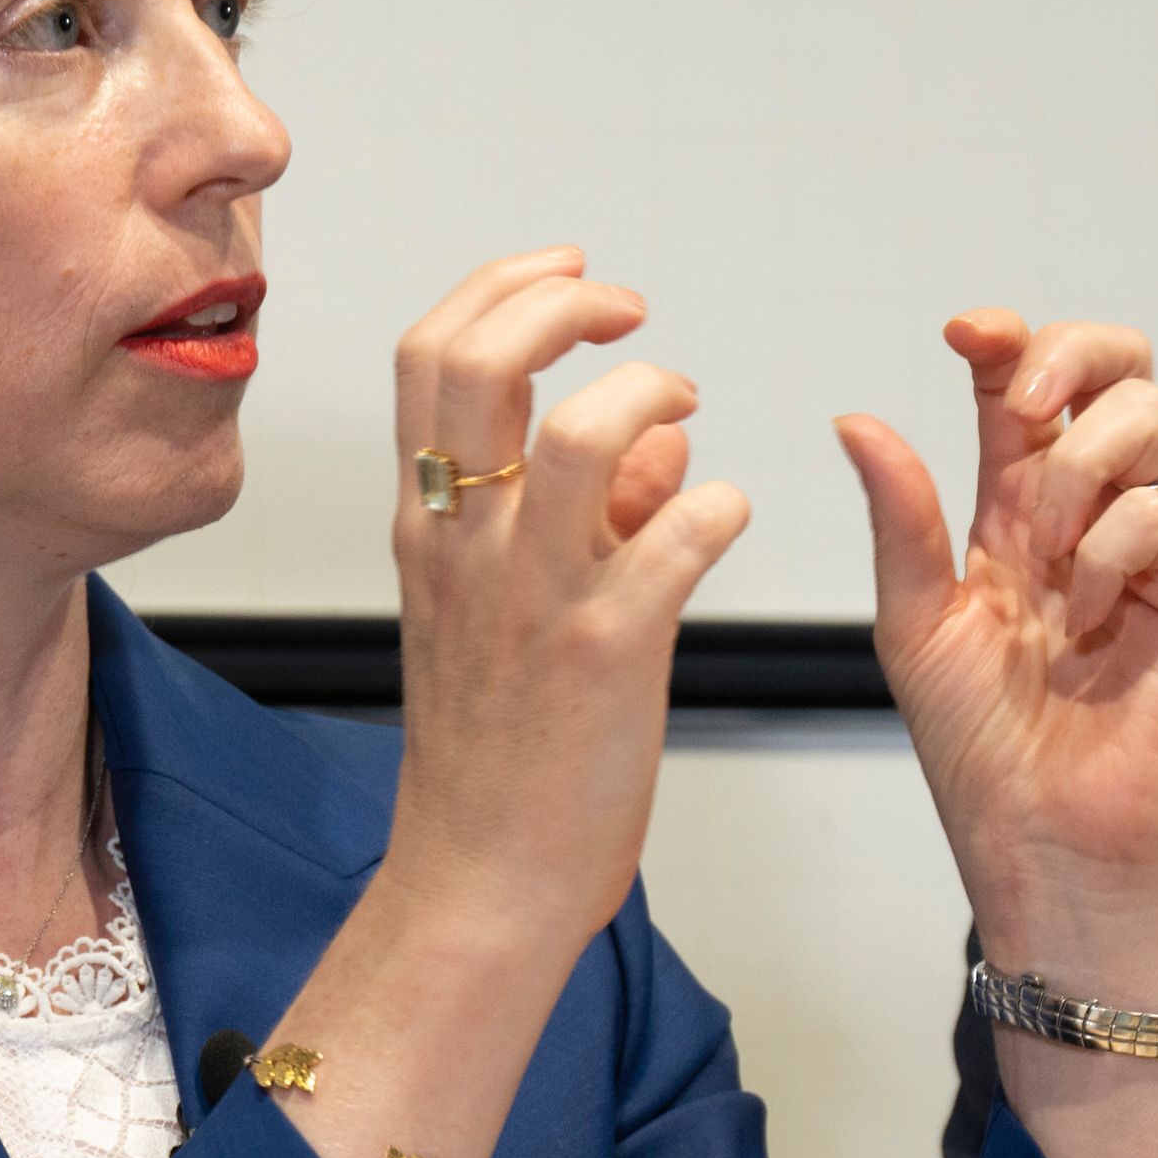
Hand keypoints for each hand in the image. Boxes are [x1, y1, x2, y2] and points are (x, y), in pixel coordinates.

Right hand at [257, 246, 748, 1157]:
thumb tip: (659, 446)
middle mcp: (464, 546)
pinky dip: (717, 507)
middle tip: (628, 312)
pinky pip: (675, 538)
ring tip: (684, 406)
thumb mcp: (504, 616)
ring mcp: (529, 598)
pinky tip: (728, 520)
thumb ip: (581, 516)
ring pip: (576, 434)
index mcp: (429, 526)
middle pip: (480, 362)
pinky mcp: (602, 654)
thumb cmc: (499, 753)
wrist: (479, 880)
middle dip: (560, 305)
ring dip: (646, 395)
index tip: (570, 278)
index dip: (501, 289)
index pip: (428, 355)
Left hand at [835, 313, 1157, 1006]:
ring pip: (1152, 419)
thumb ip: (901, 517)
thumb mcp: (913, 617)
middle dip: (1069, 355)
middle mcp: (1091, 511)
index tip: (961, 331)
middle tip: (1018, 404)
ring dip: (1075, 469)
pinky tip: (1084, 619)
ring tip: (1040, 555)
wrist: (1037, 834)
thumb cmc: (978, 741)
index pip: (1024, 387)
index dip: (1005, 340)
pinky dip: (1110, 550)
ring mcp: (1152, 545)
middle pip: (1119, 368)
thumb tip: (856, 419)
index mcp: (1016, 508)